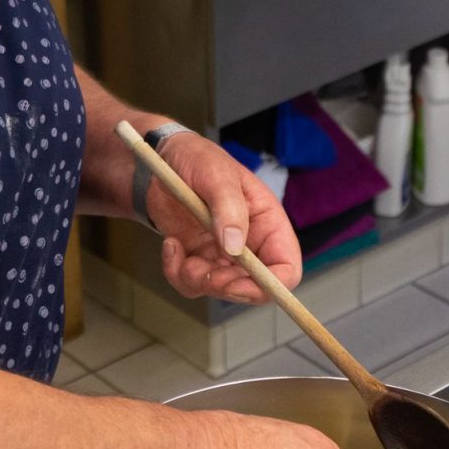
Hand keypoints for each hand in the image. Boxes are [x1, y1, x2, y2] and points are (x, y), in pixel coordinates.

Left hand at [148, 134, 302, 304]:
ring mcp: (224, 255)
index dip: (271, 285)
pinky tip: (170, 245)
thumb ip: (229, 208)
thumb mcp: (215, 174)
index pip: (287, 268)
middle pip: (254, 288)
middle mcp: (251, 244)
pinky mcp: (199, 259)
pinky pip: (192, 283)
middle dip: (226, 286)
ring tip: (176, 248)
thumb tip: (235, 247)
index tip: (240, 284)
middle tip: (199, 269)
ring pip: (219, 290)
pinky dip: (176, 271)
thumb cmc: (197, 158)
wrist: (162, 161)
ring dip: (196, 279)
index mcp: (268, 223)